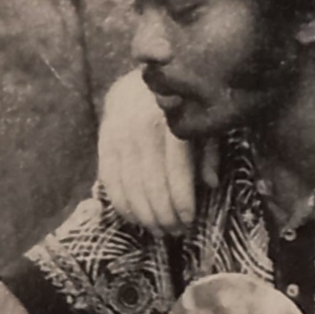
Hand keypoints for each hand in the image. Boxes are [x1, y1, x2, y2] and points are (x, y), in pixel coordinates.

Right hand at [97, 72, 206, 233]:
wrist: (138, 81)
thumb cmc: (179, 107)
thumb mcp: (200, 121)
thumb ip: (208, 151)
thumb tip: (211, 184)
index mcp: (170, 122)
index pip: (175, 172)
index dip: (181, 201)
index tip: (189, 222)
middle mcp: (141, 128)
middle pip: (151, 185)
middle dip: (164, 215)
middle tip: (175, 232)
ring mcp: (119, 135)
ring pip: (130, 187)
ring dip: (145, 216)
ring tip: (158, 231)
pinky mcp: (103, 142)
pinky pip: (110, 181)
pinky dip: (122, 205)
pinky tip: (135, 219)